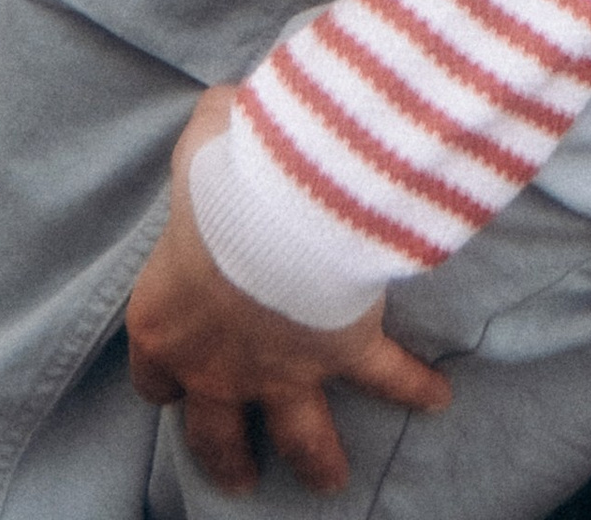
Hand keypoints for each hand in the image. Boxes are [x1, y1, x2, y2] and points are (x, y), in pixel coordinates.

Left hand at [128, 85, 449, 494]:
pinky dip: (414, 386)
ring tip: (328, 480)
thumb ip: (207, 140)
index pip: (152, 376)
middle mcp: (217, 366)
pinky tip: (438, 398)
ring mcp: (282, 370)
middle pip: (215, 434)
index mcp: (165, 323)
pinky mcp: (342, 356)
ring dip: (314, 460)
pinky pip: (384, 378)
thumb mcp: (201, 145)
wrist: (278, 208)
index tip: (174, 384)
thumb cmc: (226, 177)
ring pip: (297, 436)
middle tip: (239, 474)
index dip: (166, 379)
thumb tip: (226, 111)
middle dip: (227, 456)